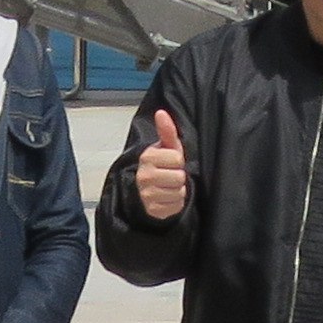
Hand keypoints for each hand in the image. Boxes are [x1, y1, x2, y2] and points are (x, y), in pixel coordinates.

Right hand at [132, 107, 189, 222]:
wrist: (148, 189)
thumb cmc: (162, 164)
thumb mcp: (166, 146)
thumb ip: (166, 130)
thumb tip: (161, 112)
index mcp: (147, 157)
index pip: (177, 158)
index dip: (178, 161)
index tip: (171, 162)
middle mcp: (143, 176)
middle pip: (179, 177)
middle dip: (179, 176)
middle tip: (170, 175)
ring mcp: (146, 194)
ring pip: (178, 192)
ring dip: (178, 190)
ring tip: (169, 186)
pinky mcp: (152, 210)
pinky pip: (176, 205)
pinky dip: (175, 202)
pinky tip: (167, 197)